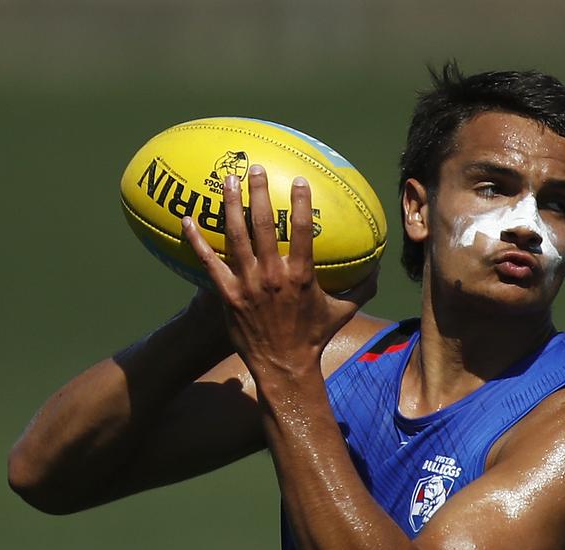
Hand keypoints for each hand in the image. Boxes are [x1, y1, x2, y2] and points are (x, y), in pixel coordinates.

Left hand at [181, 165, 375, 382]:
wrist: (284, 366)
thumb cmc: (313, 338)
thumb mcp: (343, 312)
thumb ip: (360, 288)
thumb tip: (378, 269)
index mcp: (301, 275)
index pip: (302, 230)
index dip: (300, 203)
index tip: (298, 180)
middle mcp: (272, 275)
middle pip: (262, 224)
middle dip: (258, 192)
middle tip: (255, 168)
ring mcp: (248, 283)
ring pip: (236, 236)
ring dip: (231, 205)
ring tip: (229, 181)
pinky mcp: (228, 294)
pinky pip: (208, 262)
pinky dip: (196, 240)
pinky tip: (186, 220)